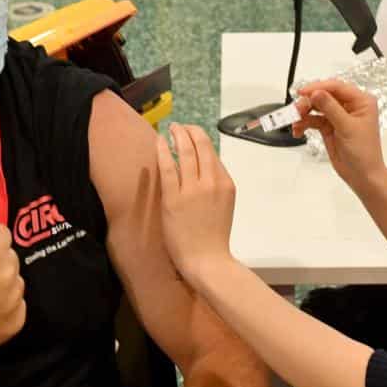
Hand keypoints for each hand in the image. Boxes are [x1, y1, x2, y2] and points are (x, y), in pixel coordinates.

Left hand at [155, 124, 236, 281]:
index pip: (213, 154)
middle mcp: (212, 181)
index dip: (201, 140)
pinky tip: (159, 141)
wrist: (207, 260)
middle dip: (190, 131)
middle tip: (180, 126)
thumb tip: (204, 168)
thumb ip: (216, 186)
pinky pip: (168, 167)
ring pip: (185, 152)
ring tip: (171, 128)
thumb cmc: (214, 237)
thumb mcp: (225, 205)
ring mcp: (193, 189)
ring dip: (178, 135)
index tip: (192, 135)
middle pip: (201, 146)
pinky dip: (163, 151)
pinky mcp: (174, 198)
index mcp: (226, 183)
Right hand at [292, 80, 386, 190]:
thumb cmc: (364, 153)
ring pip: (316, 107)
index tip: (303, 92)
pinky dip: (304, 123)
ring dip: (304, 113)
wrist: (362, 175)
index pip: (337, 87)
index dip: (319, 87)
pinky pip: (313, 119)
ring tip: (296, 122)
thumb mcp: (347, 127)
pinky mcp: (329, 126)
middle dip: (309, 102)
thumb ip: (330, 108)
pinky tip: (298, 130)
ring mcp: (338, 116)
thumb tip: (316, 92)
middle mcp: (350, 106)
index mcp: (361, 101)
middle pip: (324, 95)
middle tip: (297, 110)